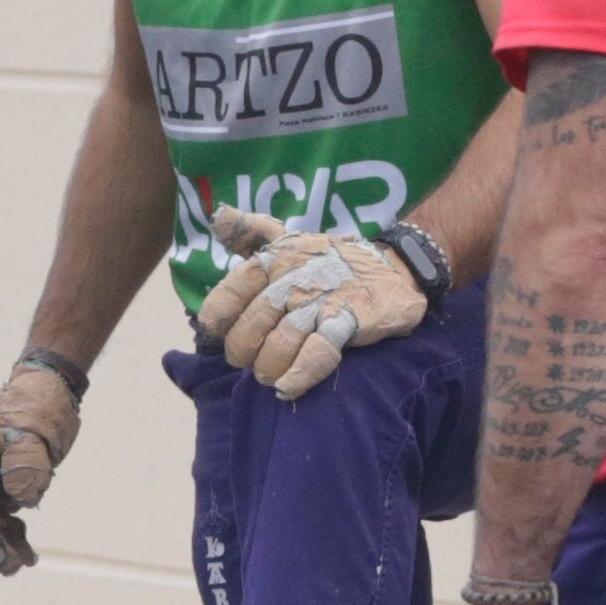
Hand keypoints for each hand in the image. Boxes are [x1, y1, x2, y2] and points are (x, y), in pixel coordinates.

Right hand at [0, 362, 82, 573]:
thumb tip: (21, 499)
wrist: (53, 391)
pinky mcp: (9, 492)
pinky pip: (7, 523)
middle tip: (4, 563)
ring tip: (19, 565)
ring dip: (0, 548)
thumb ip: (25, 460)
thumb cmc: (35, 403)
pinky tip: (31, 557)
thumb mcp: (31, 427)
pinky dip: (16, 541)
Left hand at [195, 205, 425, 399]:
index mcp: (276, 258)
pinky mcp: (348, 321)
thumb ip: (251, 231)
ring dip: (268, 366)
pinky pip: (318, 352)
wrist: (394, 268)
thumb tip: (218, 216)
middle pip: (255, 321)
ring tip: (268, 377)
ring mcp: (322, 300)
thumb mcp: (290, 239)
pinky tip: (287, 388)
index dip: (218, 315)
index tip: (211, 335)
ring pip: (282, 341)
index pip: (235, 286)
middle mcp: (295, 278)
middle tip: (245, 361)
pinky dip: (300, 374)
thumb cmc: (330, 259)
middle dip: (242, 349)